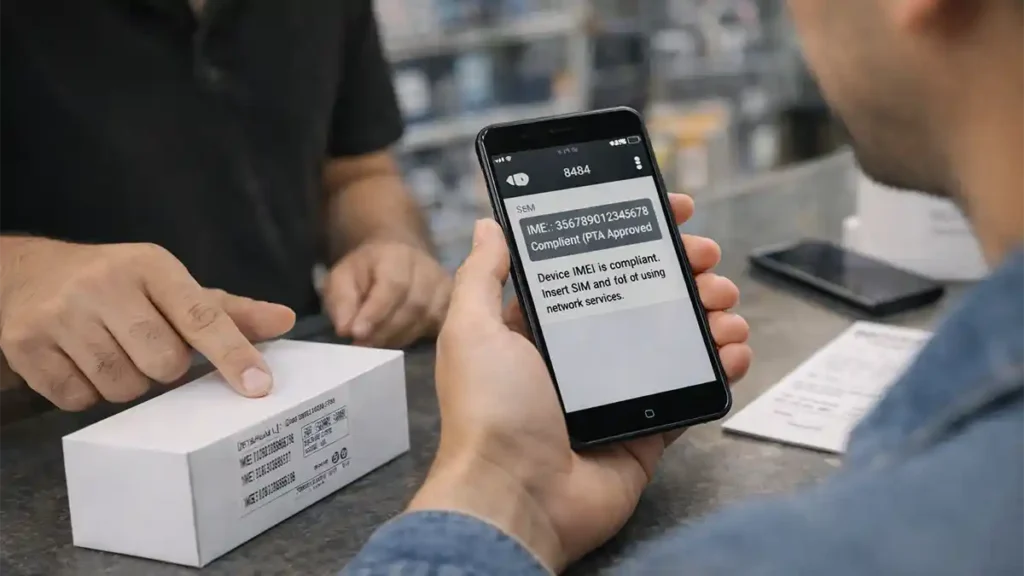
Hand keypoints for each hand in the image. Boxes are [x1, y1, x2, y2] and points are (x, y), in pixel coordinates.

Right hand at [0, 239, 295, 410]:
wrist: (27, 275)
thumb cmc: (118, 286)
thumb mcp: (170, 287)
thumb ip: (227, 311)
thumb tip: (285, 321)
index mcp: (151, 266)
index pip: (202, 316)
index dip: (234, 354)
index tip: (260, 387)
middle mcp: (105, 284)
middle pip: (164, 363)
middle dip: (165, 370)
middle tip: (150, 349)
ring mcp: (61, 313)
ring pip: (121, 386)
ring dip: (127, 383)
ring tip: (114, 353)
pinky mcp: (24, 343)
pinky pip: (77, 398)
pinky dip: (86, 392)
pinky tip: (80, 362)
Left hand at [324, 240, 451, 348]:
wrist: (399, 258)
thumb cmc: (367, 270)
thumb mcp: (343, 277)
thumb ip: (342, 300)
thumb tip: (345, 329)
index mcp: (398, 256)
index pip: (393, 286)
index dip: (376, 312)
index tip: (357, 334)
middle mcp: (428, 270)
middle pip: (413, 306)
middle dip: (385, 331)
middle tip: (362, 346)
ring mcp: (444, 289)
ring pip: (426, 320)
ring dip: (398, 338)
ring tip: (376, 346)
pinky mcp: (452, 305)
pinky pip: (439, 328)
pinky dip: (418, 339)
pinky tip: (399, 343)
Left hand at [409, 194, 751, 571]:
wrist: (516, 497)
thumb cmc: (489, 411)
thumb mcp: (472, 331)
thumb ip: (482, 276)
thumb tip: (485, 225)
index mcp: (540, 329)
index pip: (593, 267)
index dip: (633, 237)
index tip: (672, 212)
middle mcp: (580, 356)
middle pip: (643, 299)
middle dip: (681, 271)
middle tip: (706, 258)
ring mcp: (616, 392)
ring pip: (675, 340)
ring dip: (708, 314)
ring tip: (724, 306)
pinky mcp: (646, 428)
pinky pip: (690, 390)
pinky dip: (719, 367)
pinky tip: (733, 348)